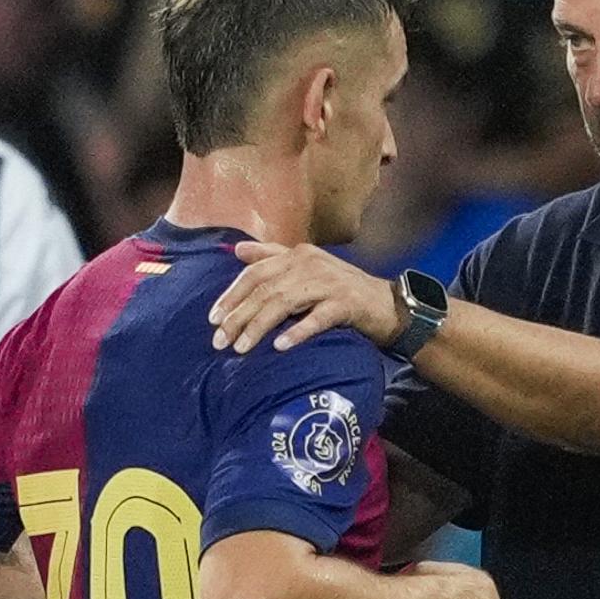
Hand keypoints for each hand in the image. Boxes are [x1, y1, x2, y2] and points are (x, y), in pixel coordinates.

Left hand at [209, 242, 404, 353]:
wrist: (386, 304)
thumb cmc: (341, 289)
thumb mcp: (306, 268)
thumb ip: (272, 256)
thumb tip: (237, 250)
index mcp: (298, 254)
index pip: (256, 272)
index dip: (232, 295)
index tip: (213, 319)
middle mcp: (311, 264)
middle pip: (265, 290)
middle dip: (239, 316)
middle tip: (219, 341)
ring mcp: (330, 283)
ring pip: (285, 303)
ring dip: (259, 326)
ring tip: (241, 348)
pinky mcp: (347, 304)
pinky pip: (317, 319)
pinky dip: (298, 332)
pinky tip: (280, 346)